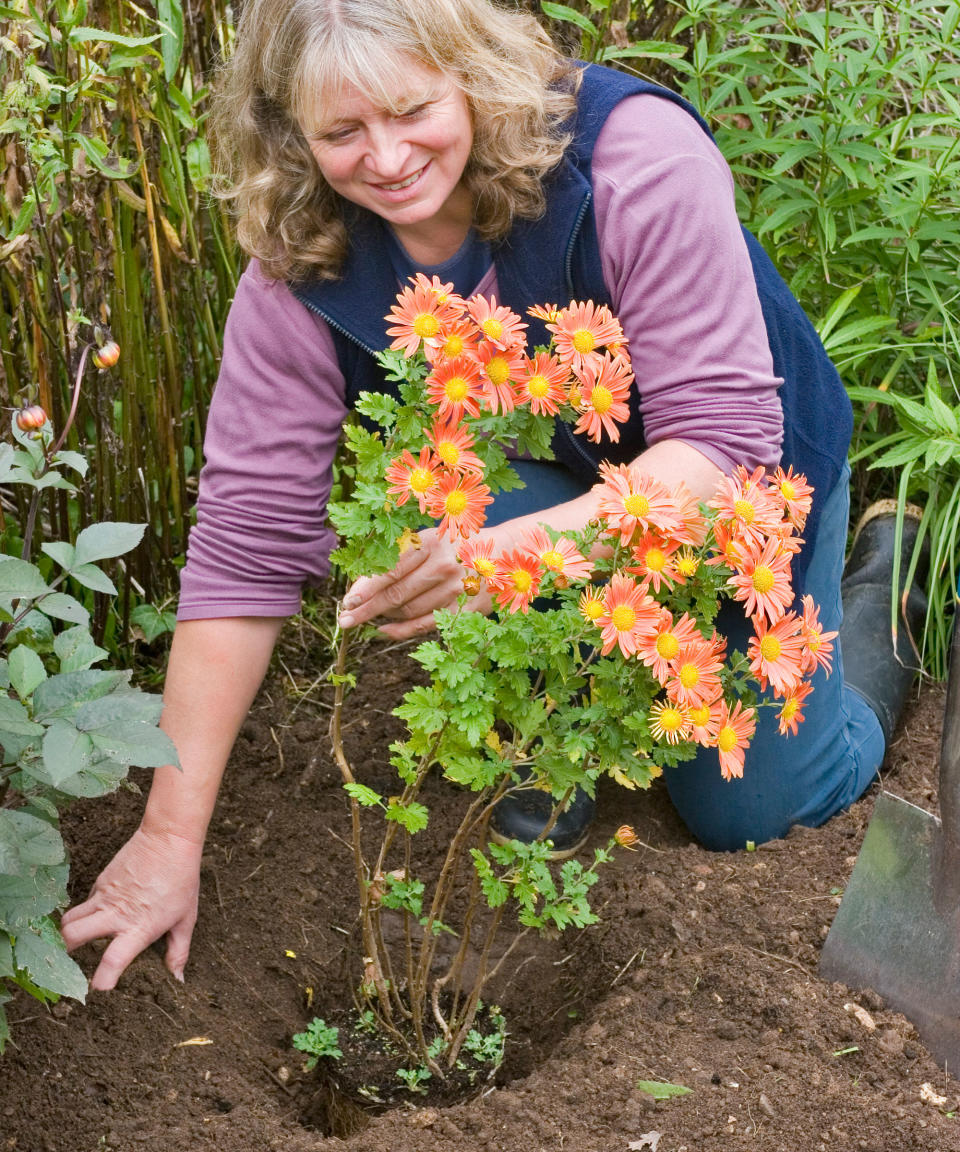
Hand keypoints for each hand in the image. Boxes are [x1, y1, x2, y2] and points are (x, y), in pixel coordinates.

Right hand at [60, 825, 202, 989]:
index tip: (99, 988)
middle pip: (72, 936)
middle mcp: (116, 914)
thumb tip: (177, 979)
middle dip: (63, 953)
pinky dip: (85, 913)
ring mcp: (105, 896)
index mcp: (140, 927)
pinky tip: (96, 916)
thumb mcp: (186, 918)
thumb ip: (178, 951)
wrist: (169, 839)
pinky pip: (84, 902)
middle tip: (67, 964)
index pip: (113, 959)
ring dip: (66, 933)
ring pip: (69, 919)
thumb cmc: (182, 880)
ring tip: (71, 944)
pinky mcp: (101, 881)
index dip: (102, 978)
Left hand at [339, 527, 492, 639]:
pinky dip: (402, 630)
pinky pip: (426, 624)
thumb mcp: (430, 539)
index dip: (366, 588)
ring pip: (409, 611)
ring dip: (385, 615)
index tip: (347, 600)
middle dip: (366, 609)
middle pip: (396, 594)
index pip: (391, 569)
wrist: (506, 553)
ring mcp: (456, 590)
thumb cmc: (456, 545)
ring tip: (371, 615)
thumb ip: (400, 557)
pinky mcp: (466, 610)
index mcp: (431, 542)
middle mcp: (443, 566)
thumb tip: (362, 586)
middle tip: (345, 619)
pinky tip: (385, 629)